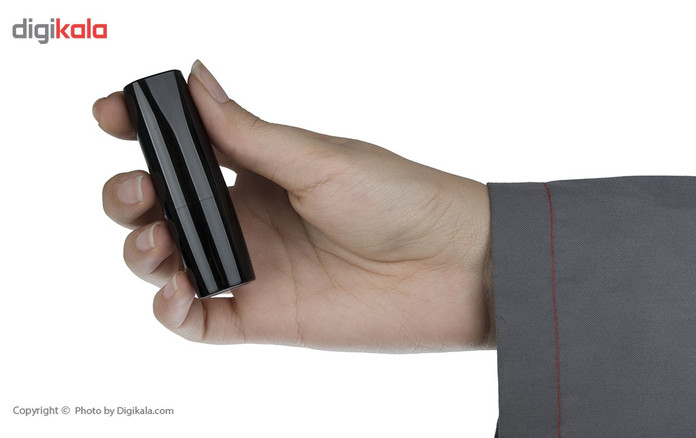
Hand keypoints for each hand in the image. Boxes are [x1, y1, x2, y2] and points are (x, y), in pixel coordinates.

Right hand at [96, 60, 492, 351]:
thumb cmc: (399, 200)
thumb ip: (245, 132)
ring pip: (167, 262)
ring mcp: (252, 268)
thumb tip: (192, 78)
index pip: (184, 150)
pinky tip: (173, 289)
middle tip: (140, 190)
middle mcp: (248, 218)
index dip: (140, 134)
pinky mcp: (261, 316)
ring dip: (140, 250)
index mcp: (259, 170)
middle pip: (162, 208)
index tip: (111, 117)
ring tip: (155, 241)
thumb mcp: (317, 158)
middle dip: (130, 196)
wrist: (452, 266)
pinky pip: (197, 320)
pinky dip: (168, 308)